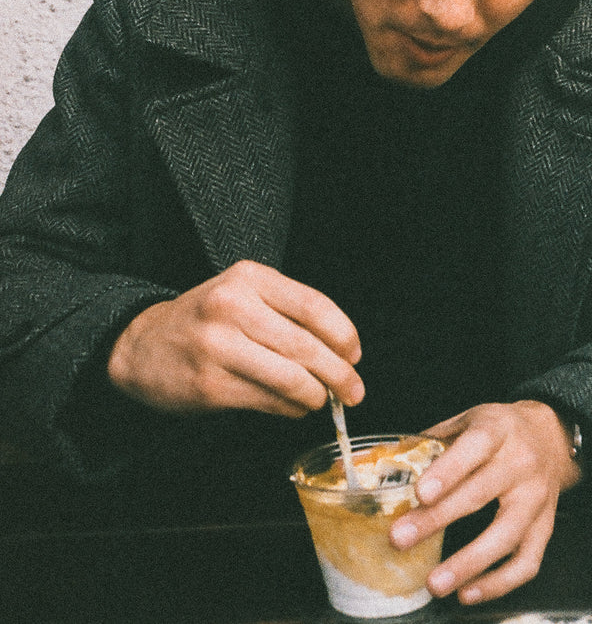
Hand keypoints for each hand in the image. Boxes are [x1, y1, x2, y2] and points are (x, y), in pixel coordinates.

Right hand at [107, 260, 362, 416]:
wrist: (141, 345)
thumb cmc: (205, 319)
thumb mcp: (242, 294)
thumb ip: (286, 312)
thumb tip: (340, 351)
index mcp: (249, 277)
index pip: (313, 305)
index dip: (342, 334)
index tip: (355, 354)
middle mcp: (233, 306)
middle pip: (305, 346)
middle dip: (339, 374)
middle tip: (354, 391)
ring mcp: (219, 346)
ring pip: (290, 378)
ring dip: (316, 396)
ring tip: (323, 400)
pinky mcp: (210, 384)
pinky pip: (267, 400)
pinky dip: (290, 408)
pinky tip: (295, 407)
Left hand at [390, 400, 580, 603]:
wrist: (551, 437)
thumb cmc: (500, 430)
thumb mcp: (469, 419)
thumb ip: (436, 442)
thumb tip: (392, 468)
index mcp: (499, 429)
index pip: (475, 446)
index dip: (448, 471)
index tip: (420, 493)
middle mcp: (522, 462)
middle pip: (481, 494)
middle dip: (437, 520)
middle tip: (401, 539)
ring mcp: (537, 497)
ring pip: (506, 535)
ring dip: (468, 563)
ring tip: (435, 583)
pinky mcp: (546, 526)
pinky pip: (527, 562)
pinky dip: (498, 584)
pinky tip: (468, 593)